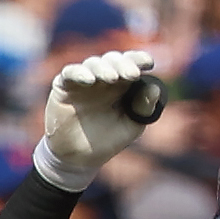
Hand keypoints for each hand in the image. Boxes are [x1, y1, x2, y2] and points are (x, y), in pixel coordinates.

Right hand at [35, 50, 158, 188]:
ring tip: (112, 77)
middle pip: (113, 60)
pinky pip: (70, 72)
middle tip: (132, 74)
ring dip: (104, 68)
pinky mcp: (64, 86)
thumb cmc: (107, 140)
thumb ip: (144, 108)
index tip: (149, 64)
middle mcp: (103, 78)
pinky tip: (90, 80)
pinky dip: (80, 73)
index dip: (139, 59)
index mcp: (122, 84)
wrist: (78, 158)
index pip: (131, 64)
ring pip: (93, 63)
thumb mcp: (131, 126)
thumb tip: (155, 88)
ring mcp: (83, 80)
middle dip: (123, 64)